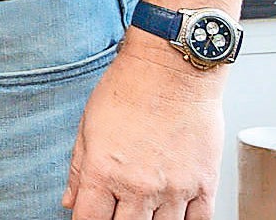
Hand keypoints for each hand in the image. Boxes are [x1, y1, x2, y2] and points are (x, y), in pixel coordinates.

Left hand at [64, 38, 223, 219]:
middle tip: (118, 210)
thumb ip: (78, 170)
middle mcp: (139, 186)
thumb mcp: (87, 127)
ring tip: (145, 208)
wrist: (173, 71)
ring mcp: (174, 188)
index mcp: (103, 172)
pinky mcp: (204, 184)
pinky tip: (174, 214)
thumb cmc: (129, 90)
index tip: (89, 219)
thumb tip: (70, 201)